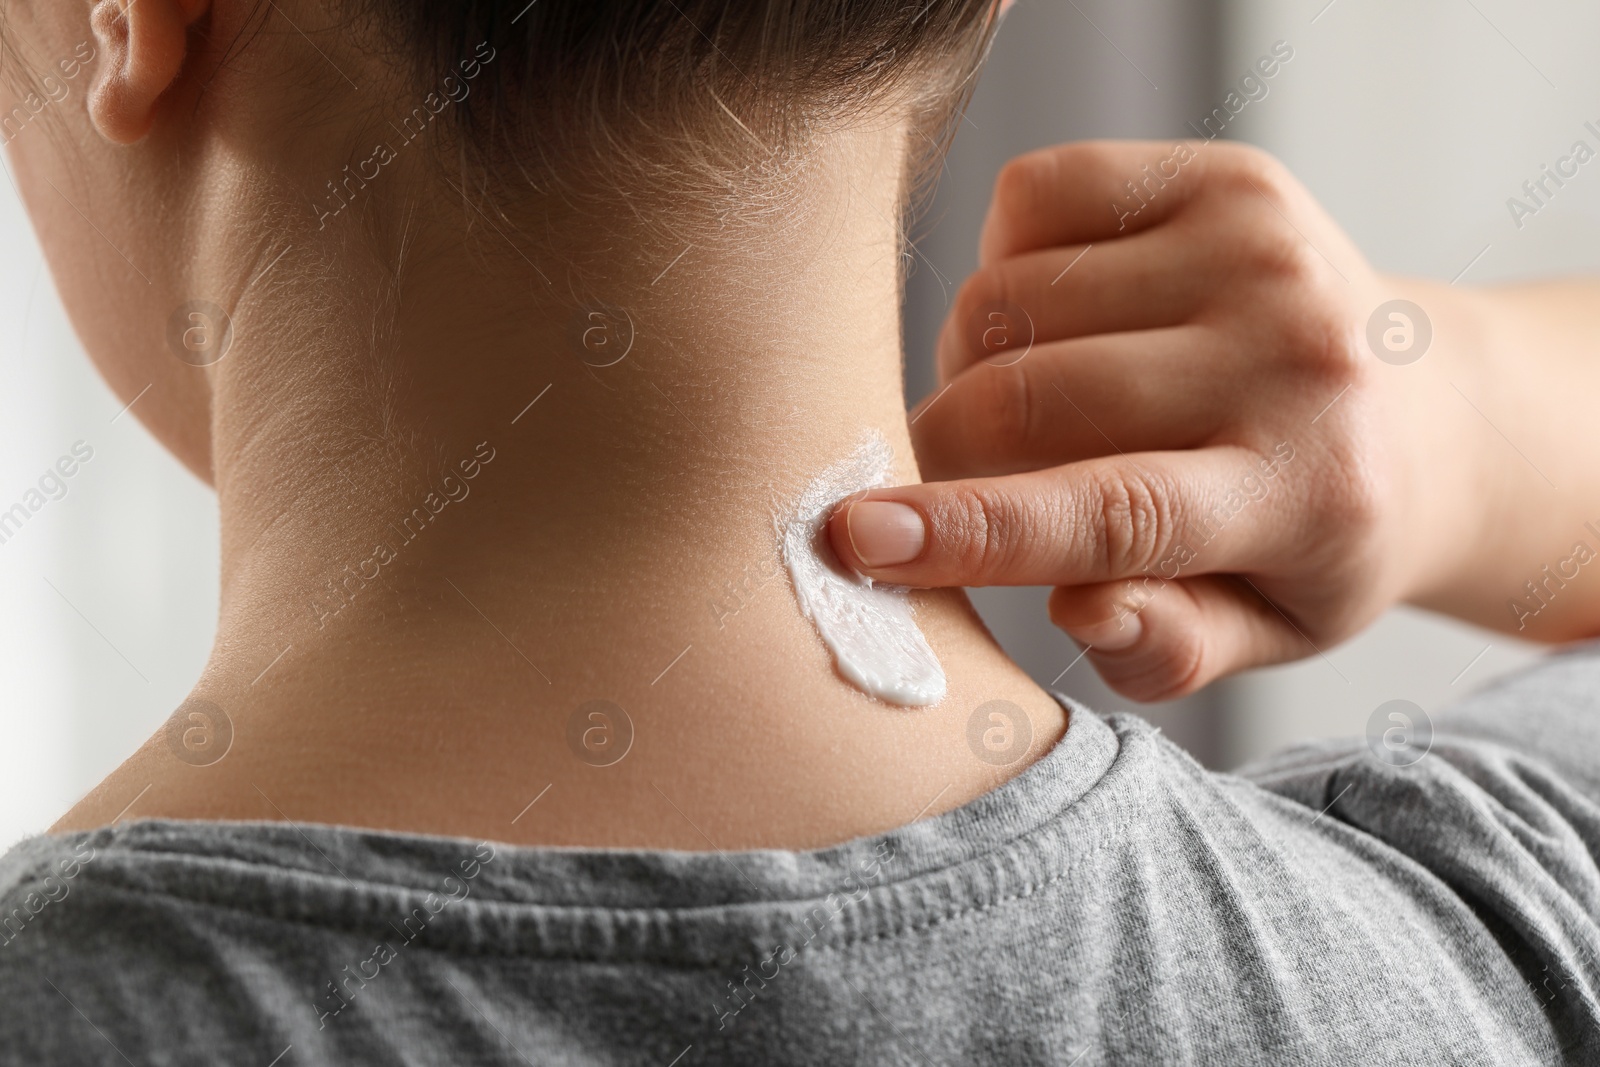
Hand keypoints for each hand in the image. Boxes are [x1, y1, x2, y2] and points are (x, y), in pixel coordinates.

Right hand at [828, 140, 1493, 700]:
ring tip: (1038, 403)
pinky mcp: (1223, 175)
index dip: (968, 531)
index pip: (1112, 514)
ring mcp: (1259, 247)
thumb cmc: (1318, 539)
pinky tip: (1064, 317)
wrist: (1423, 411)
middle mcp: (1292, 353)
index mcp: (1309, 490)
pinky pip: (1029, 202)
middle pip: (1025, 398)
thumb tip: (1082, 607)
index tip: (853, 539)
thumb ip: (1170, 645)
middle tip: (966, 478)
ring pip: (1005, 302)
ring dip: (976, 364)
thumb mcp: (1268, 631)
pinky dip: (1007, 265)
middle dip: (945, 449)